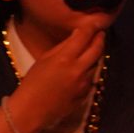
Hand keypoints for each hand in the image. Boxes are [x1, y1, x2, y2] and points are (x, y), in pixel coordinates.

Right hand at [7, 18, 107, 132]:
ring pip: (96, 64)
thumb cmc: (33, 82)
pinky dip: (89, 72)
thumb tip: (77, 36)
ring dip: (94, 56)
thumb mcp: (44, 59)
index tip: (94, 23)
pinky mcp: (87, 93)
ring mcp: (85, 82)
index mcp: (65, 58)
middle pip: (97, 49)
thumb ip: (62, 48)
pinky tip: (81, 71)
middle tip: (101, 33)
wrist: (32, 109)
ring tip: (91, 51)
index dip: (91, 28)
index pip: (84, 36)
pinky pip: (91, 78)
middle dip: (100, 39)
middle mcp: (79, 69)